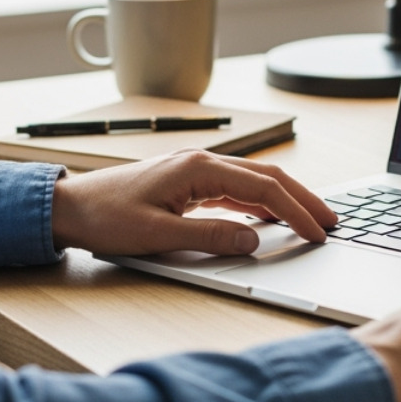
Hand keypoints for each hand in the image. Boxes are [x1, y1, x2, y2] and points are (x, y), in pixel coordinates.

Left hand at [49, 149, 337, 255]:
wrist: (68, 207)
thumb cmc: (105, 218)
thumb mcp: (158, 235)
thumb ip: (209, 237)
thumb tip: (254, 239)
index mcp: (198, 168)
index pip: (263, 187)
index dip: (295, 211)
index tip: (317, 233)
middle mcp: (202, 162)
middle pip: (267, 177)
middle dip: (303, 199)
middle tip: (332, 222)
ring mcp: (196, 170)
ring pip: (254, 180)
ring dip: (285, 199)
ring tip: (311, 219)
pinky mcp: (188, 182)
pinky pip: (236, 189)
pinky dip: (261, 202)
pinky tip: (270, 218)